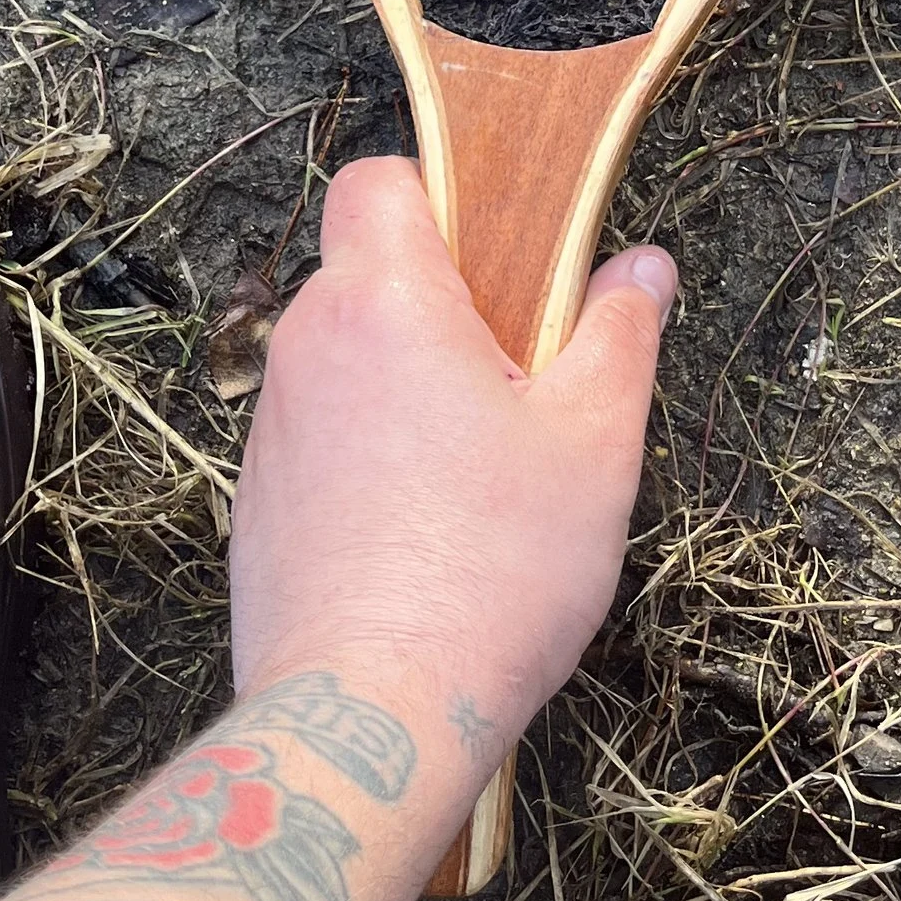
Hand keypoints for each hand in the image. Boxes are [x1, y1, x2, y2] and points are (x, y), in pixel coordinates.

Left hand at [229, 156, 672, 809]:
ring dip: (409, 385)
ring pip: (347, 361)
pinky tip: (432, 533)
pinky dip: (373, 457)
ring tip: (485, 472)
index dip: (440, 194)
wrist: (370, 718)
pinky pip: (324, 440)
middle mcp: (306, 349)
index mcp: (383, 302)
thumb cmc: (491, 570)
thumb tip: (642, 268)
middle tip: (524, 378)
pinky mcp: (258, 508)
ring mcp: (272, 432)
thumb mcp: (595, 440)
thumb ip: (620, 333)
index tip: (506, 254)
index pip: (379, 181)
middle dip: (445, 304)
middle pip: (369, 274)